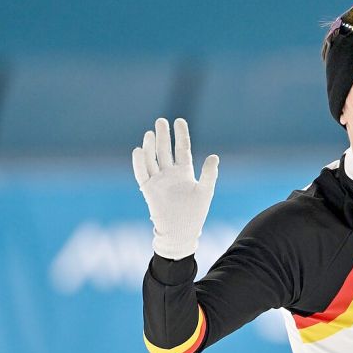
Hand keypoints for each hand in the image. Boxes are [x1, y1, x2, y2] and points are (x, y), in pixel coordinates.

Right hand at [132, 118, 218, 259]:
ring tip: (150, 133)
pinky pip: (142, 173)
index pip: (181, 148)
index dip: (180, 135)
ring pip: (152, 159)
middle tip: (160, 121)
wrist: (181, 232)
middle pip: (165, 150)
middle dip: (163, 136)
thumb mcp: (205, 191)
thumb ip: (209, 174)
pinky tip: (139, 150)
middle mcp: (170, 174)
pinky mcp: (148, 190)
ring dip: (150, 146)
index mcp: (185, 172)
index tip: (179, 120)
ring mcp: (158, 181)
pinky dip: (139, 162)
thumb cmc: (195, 214)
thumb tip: (214, 156)